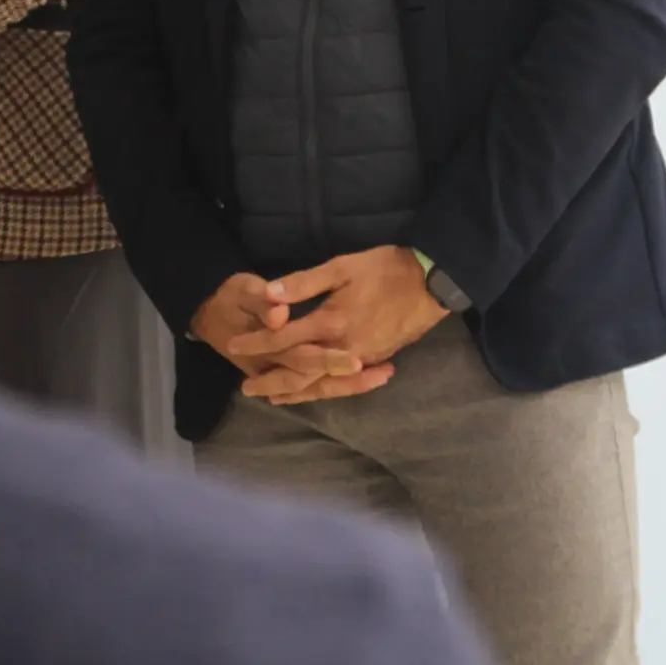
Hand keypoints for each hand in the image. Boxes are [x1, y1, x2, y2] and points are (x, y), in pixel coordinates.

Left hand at [223, 246, 446, 404]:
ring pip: (320, 384)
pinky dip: (323, 390)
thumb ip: (305, 283)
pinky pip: (342, 384)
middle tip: (246, 387)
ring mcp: (360, 358)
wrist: (432, 283)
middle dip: (271, 380)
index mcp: (330, 322)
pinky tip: (314, 391)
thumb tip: (270, 295)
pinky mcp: (375, 360)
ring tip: (273, 398)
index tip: (233, 345)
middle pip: (299, 373)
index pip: (283, 338)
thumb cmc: (386, 268)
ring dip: (295, 392)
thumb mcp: (343, 266)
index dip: (256, 342)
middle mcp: (342, 348)